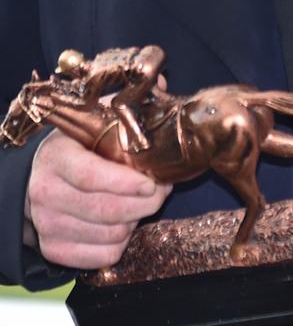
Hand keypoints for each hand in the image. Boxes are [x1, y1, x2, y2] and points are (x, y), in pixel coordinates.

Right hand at [24, 130, 171, 268]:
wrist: (46, 170)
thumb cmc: (81, 143)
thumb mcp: (96, 123)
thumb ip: (125, 122)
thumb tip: (161, 122)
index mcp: (56, 156)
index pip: (91, 176)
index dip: (126, 183)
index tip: (152, 184)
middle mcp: (45, 192)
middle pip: (104, 210)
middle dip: (144, 203)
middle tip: (161, 191)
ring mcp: (46, 224)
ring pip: (109, 235)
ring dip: (135, 221)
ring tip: (142, 202)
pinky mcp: (53, 249)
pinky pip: (103, 257)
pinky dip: (123, 242)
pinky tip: (126, 222)